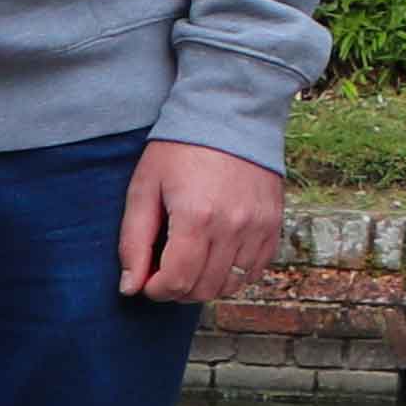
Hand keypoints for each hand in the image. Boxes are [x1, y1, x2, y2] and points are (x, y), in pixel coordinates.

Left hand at [118, 140, 286, 307]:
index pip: (177, 281)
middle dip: (177, 290)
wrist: (230, 115)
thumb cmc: (180, 150)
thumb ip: (133, 241)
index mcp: (196, 217)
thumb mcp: (144, 189)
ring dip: (205, 284)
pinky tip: (217, 258)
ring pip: (231, 285)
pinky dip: (234, 274)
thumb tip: (130, 287)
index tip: (146, 281)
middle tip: (165, 272)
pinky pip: (256, 270)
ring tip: (191, 264)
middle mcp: (233, 227)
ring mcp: (258, 227)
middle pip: (203, 289)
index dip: (155, 290)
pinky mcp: (274, 224)